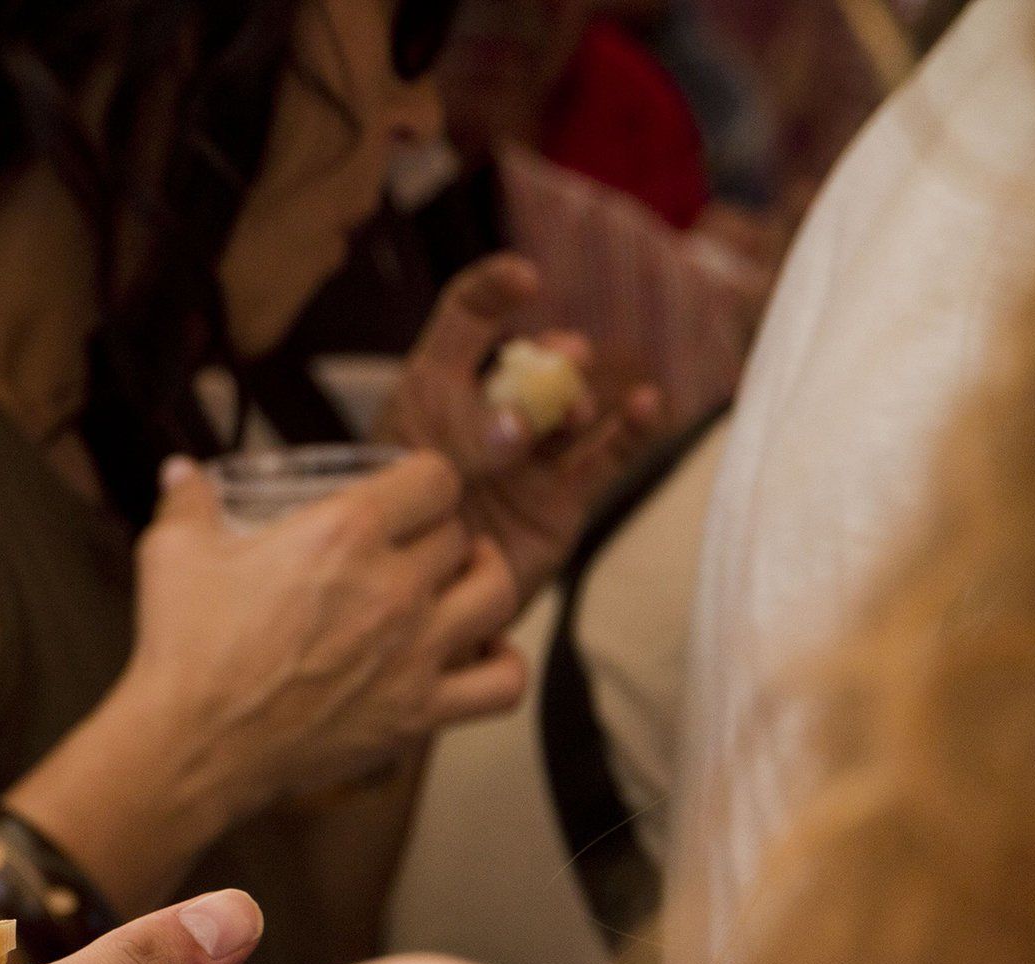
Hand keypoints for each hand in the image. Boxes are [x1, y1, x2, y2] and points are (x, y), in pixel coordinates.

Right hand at [129, 452, 526, 819]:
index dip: (426, 479)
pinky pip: (501, 684)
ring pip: (498, 593)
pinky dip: (504, 663)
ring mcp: (414, 653)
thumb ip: (187, 503)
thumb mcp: (173, 555)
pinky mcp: (417, 712)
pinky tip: (482, 652)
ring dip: (485, 578)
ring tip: (463, 580)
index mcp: (345, 533)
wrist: (192, 746)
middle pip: (460, 535)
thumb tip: (181, 473)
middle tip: (414, 545)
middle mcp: (394, 587)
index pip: (435, 478)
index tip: (409, 494)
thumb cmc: (185, 650)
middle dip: (439, 533)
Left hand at [381, 254, 663, 600]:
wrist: (406, 613)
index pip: (464, 321)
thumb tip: (519, 429)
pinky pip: (607, 457)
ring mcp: (529, 458)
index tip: (523, 279)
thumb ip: (463, 446)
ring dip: (578, 397)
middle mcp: (488, 417)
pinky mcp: (562, 500)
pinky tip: (648, 405)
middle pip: (531, 365)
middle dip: (551, 358)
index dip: (491, 292)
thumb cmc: (386, 537)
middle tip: (562, 360)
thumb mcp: (408, 477)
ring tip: (571, 412)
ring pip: (569, 407)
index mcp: (431, 394)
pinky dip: (632, 429)